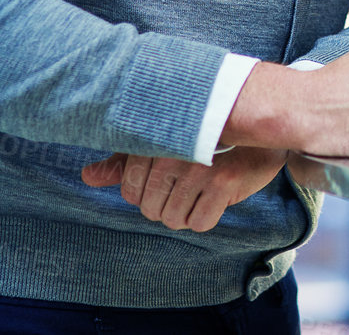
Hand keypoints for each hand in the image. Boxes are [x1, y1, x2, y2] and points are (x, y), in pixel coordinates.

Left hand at [80, 146, 287, 231]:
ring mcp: (199, 168)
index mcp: (155, 139)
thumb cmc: (206, 136)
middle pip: (150, 208)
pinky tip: (213, 198)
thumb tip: (87, 177)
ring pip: (173, 219)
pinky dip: (204, 218)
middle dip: (165, 205)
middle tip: (185, 186)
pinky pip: (199, 223)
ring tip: (198, 191)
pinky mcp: (224, 182)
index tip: (166, 179)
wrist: (260, 126)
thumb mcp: (163, 142)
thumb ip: (124, 161)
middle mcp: (173, 153)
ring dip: (185, 213)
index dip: (145, 194)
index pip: (130, 189)